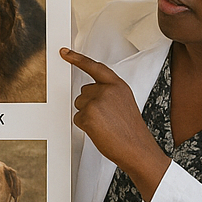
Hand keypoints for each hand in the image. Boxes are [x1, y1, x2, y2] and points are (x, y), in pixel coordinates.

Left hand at [61, 47, 170, 200]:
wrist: (137, 149)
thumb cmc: (131, 131)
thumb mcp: (124, 103)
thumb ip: (109, 93)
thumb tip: (91, 93)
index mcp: (118, 85)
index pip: (95, 67)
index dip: (77, 59)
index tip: (64, 52)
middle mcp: (107, 89)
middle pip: (84, 92)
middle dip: (90, 105)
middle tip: (107, 119)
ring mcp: (97, 101)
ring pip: (79, 105)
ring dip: (87, 116)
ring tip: (105, 125)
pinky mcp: (88, 114)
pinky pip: (77, 118)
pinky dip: (85, 126)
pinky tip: (100, 131)